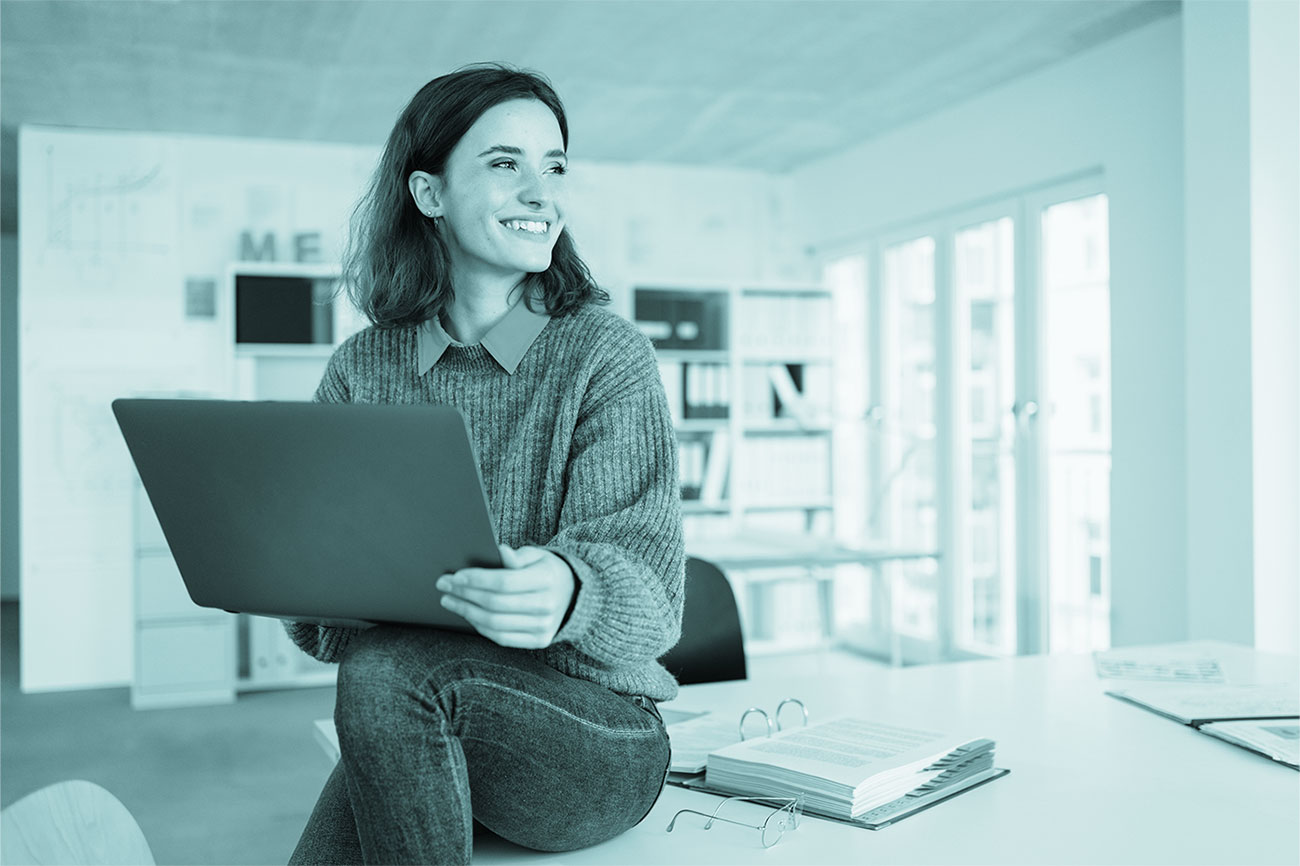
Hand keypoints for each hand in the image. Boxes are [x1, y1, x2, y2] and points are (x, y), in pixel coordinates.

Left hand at [436, 544, 575, 648]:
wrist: (573, 594)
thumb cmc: (546, 571)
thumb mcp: (536, 555)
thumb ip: (516, 556)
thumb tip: (499, 551)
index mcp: (547, 579)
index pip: (504, 582)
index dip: (476, 580)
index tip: (455, 576)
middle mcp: (547, 605)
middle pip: (495, 604)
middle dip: (464, 594)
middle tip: (444, 586)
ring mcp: (544, 627)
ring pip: (495, 624)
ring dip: (467, 612)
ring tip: (450, 600)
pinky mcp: (539, 641)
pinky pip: (502, 638)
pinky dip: (480, 627)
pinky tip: (467, 614)